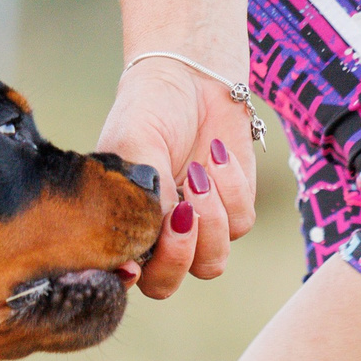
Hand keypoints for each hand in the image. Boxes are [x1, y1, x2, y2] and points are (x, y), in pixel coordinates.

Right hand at [95, 55, 257, 299]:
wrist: (193, 77)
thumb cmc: (149, 111)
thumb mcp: (134, 150)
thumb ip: (142, 201)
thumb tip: (148, 246)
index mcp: (120, 226)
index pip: (120, 275)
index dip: (127, 278)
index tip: (132, 264)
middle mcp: (156, 236)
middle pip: (166, 284)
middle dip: (177, 256)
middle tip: (181, 214)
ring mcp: (198, 228)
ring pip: (210, 263)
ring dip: (210, 219)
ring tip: (198, 173)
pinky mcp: (234, 211)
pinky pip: (240, 224)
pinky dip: (231, 189)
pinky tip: (216, 155)